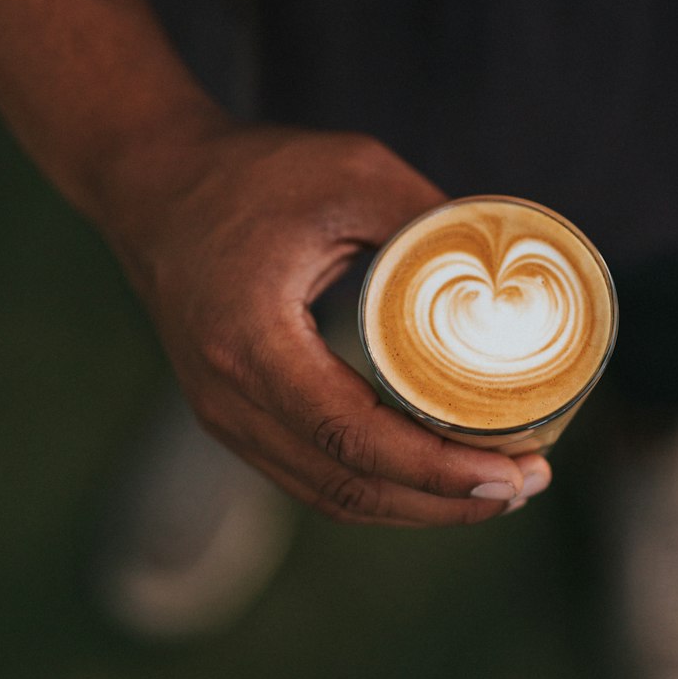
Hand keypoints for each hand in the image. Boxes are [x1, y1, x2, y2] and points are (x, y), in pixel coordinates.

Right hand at [102, 117, 550, 524]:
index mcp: (251, 343)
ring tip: (495, 489)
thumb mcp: (353, 173)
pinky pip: (312, 477)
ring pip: (330, 496)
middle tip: (524, 482)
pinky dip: (378, 489)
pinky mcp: (233, 417)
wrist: (153, 184)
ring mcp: (224, 416)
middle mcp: (228, 398)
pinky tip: (433, 478)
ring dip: (416, 505)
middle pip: (348, 487)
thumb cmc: (251, 174)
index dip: (437, 470)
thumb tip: (511, 272)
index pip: (354, 438)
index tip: (509, 469)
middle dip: (445, 501)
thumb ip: (430, 220)